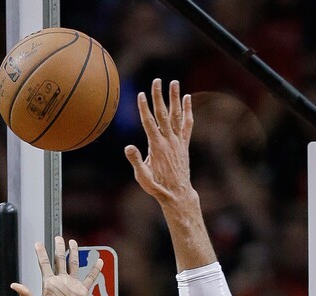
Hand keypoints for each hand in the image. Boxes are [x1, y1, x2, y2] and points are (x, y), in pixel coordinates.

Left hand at [11, 237, 101, 295]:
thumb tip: (14, 285)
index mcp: (48, 284)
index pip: (44, 264)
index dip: (41, 253)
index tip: (38, 243)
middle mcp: (60, 283)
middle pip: (59, 260)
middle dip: (58, 248)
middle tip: (58, 237)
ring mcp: (71, 287)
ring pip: (73, 265)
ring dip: (73, 254)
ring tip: (73, 242)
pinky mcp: (82, 293)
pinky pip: (90, 279)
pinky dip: (95, 270)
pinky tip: (99, 262)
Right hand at [124, 79, 195, 207]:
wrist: (178, 195)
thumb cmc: (157, 187)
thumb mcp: (143, 177)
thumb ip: (136, 161)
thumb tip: (128, 147)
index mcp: (156, 147)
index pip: (149, 123)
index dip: (144, 108)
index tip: (141, 94)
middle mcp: (168, 141)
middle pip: (163, 114)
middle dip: (159, 97)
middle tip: (157, 80)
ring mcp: (178, 142)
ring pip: (176, 116)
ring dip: (175, 98)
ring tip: (174, 82)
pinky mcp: (184, 144)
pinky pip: (187, 125)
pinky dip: (188, 112)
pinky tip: (188, 99)